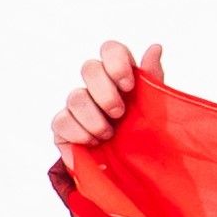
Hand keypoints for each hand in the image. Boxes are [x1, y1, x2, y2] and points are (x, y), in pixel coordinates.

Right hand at [50, 39, 158, 166]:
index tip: (129, 86)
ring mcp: (77, 104)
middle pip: (88, 68)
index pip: (110, 49)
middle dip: (106, 92)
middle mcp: (96, 85)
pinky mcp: (63, 125)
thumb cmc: (144, 132)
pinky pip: (62, 121)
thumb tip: (155, 47)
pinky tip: (93, 143)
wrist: (130, 170)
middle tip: (120, 114)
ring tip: (109, 135)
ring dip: (94, 118)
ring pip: (75, 97)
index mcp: (120, 75)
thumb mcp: (155, 106)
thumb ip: (152, 78)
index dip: (116, 63)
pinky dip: (80, 133)